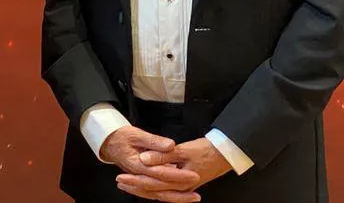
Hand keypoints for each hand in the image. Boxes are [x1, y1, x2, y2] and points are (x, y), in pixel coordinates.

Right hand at [100, 126, 200, 199]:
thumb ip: (154, 141)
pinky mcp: (143, 180)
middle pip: (161, 188)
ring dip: (176, 197)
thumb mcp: (136, 134)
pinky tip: (179, 195)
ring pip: (159, 194)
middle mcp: (138, 175)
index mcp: (136, 164)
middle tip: (198, 191)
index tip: (194, 175)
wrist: (108, 143)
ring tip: (194, 197)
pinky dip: (168, 195)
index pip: (160, 173)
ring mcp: (140, 180)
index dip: (178, 175)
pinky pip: (156, 192)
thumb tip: (170, 145)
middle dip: (181, 190)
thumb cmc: (121, 137)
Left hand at [115, 137, 230, 199]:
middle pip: (153, 190)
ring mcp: (183, 188)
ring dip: (142, 190)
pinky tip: (145, 187)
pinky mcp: (184, 185)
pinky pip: (165, 190)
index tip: (120, 177)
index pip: (152, 183)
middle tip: (119, 182)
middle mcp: (180, 188)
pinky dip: (154, 189)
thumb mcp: (183, 150)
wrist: (224, 155)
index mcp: (179, 181)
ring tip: (127, 185)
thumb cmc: (205, 151)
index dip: (135, 180)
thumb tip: (144, 159)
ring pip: (158, 192)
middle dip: (135, 187)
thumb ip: (163, 155)